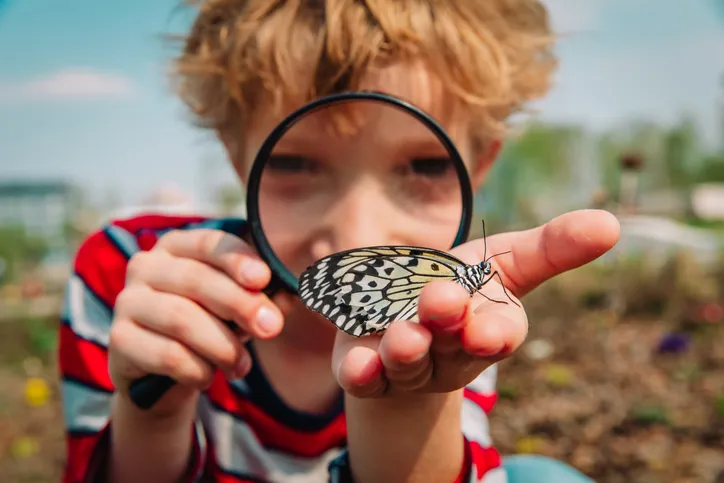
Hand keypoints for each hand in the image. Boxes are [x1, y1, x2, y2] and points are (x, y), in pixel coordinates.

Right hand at [108, 228, 283, 414]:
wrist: (164, 374)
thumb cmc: (207, 326)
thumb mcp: (234, 308)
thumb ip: (255, 299)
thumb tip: (282, 306)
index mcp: (177, 246)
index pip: (209, 243)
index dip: (237, 259)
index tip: (263, 279)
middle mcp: (146, 266)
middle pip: (197, 280)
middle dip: (240, 305)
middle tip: (271, 328)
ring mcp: (127, 301)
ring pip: (183, 319)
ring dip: (222, 346)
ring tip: (241, 365)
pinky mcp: (119, 339)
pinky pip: (167, 354)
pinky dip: (197, 369)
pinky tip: (207, 376)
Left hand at [332, 209, 620, 396]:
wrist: (405, 315)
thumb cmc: (463, 285)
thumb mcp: (505, 261)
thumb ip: (551, 247)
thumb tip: (612, 224)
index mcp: (486, 325)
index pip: (500, 333)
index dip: (495, 332)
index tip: (489, 330)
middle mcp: (449, 351)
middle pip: (451, 343)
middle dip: (447, 324)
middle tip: (442, 302)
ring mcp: (407, 364)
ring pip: (408, 362)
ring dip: (406, 349)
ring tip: (403, 335)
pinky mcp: (366, 367)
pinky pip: (363, 375)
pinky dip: (360, 371)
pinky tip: (356, 364)